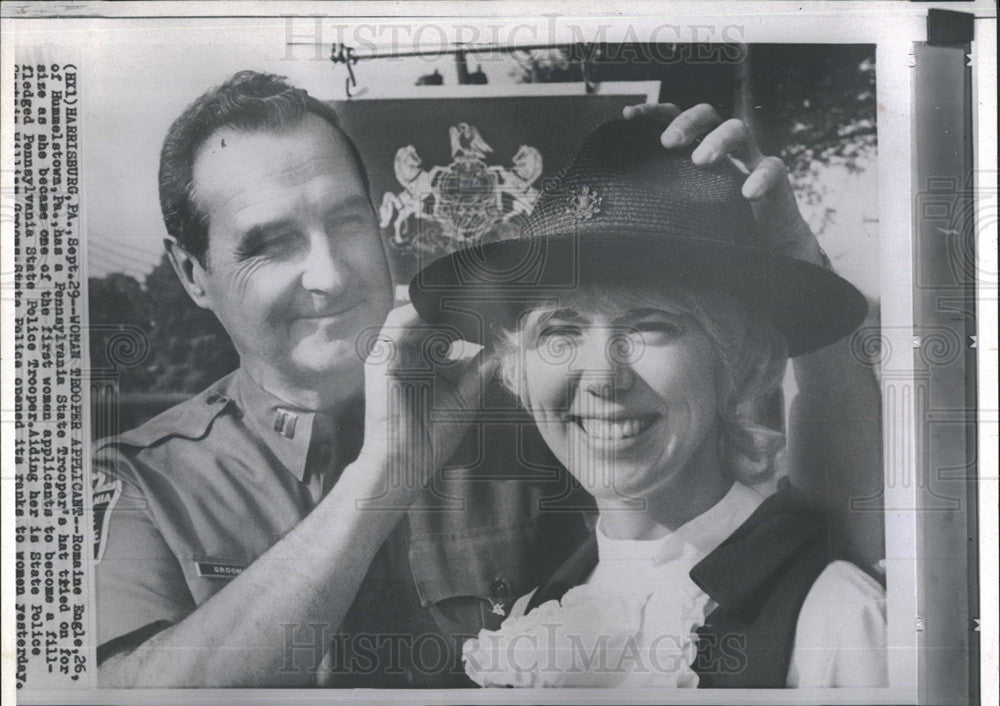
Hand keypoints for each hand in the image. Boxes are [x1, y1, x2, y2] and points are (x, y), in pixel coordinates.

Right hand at [356, 304, 495, 501]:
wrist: (407, 462)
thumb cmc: (433, 437)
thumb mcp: (464, 399)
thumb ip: (478, 373)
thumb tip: (498, 352)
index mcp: (418, 364)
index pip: (430, 327)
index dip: (450, 316)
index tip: (476, 311)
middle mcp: (400, 357)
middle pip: (416, 316)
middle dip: (441, 308)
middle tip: (468, 304)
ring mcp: (388, 358)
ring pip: (405, 316)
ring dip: (430, 312)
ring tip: (456, 312)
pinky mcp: (381, 362)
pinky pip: (395, 328)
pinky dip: (416, 319)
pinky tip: (440, 324)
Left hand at [623, 103, 826, 265]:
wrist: (765, 252)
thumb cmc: (717, 228)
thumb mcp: (684, 213)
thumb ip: (661, 207)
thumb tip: (618, 222)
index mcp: (697, 149)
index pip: (675, 118)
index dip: (654, 112)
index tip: (629, 116)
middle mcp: (723, 147)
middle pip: (707, 114)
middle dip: (686, 122)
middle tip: (667, 144)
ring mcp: (750, 159)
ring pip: (738, 129)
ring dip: (718, 140)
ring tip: (701, 160)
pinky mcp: (777, 179)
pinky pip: (772, 168)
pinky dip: (760, 178)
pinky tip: (747, 193)